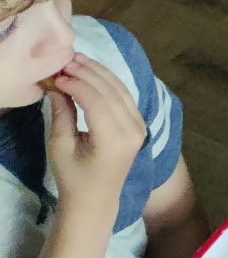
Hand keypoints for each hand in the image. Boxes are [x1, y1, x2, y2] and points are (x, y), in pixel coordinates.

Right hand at [43, 56, 145, 215]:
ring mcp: (140, 126)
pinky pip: (125, 96)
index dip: (78, 84)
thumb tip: (58, 84)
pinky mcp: (139, 122)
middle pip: (112, 92)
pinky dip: (108, 81)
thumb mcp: (61, 147)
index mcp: (115, 140)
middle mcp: (133, 130)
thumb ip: (62, 115)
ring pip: (121, 89)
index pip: (98, 102)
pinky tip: (92, 71)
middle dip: (88, 73)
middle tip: (67, 60)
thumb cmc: (73, 176)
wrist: (96, 197)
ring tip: (77, 60)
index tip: (57, 75)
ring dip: (99, 72)